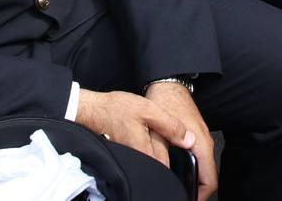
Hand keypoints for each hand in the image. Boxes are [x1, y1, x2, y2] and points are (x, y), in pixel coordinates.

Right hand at [77, 88, 197, 172]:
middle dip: (171, 162)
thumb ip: (170, 126)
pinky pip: (142, 158)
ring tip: (164, 144)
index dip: (180, 167)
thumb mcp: (148, 110)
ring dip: (159, 156)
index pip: (169, 171)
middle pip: (160, 168)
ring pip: (151, 163)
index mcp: (146, 153)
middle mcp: (138, 161)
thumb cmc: (116, 109)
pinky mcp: (125, 155)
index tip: (187, 160)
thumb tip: (190, 140)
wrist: (92, 110)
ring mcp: (130, 159)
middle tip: (176, 149)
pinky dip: (148, 152)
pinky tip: (149, 141)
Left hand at [145, 82, 216, 200]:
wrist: (169, 83)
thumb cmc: (165, 102)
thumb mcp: (157, 129)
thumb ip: (159, 152)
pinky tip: (179, 170)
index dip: (200, 195)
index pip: (210, 180)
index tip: (187, 199)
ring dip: (196, 180)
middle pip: (209, 176)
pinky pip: (200, 157)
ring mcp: (203, 138)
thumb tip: (161, 171)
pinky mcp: (196, 134)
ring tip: (179, 186)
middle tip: (181, 195)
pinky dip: (194, 168)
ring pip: (205, 167)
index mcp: (200, 144)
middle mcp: (206, 142)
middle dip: (197, 190)